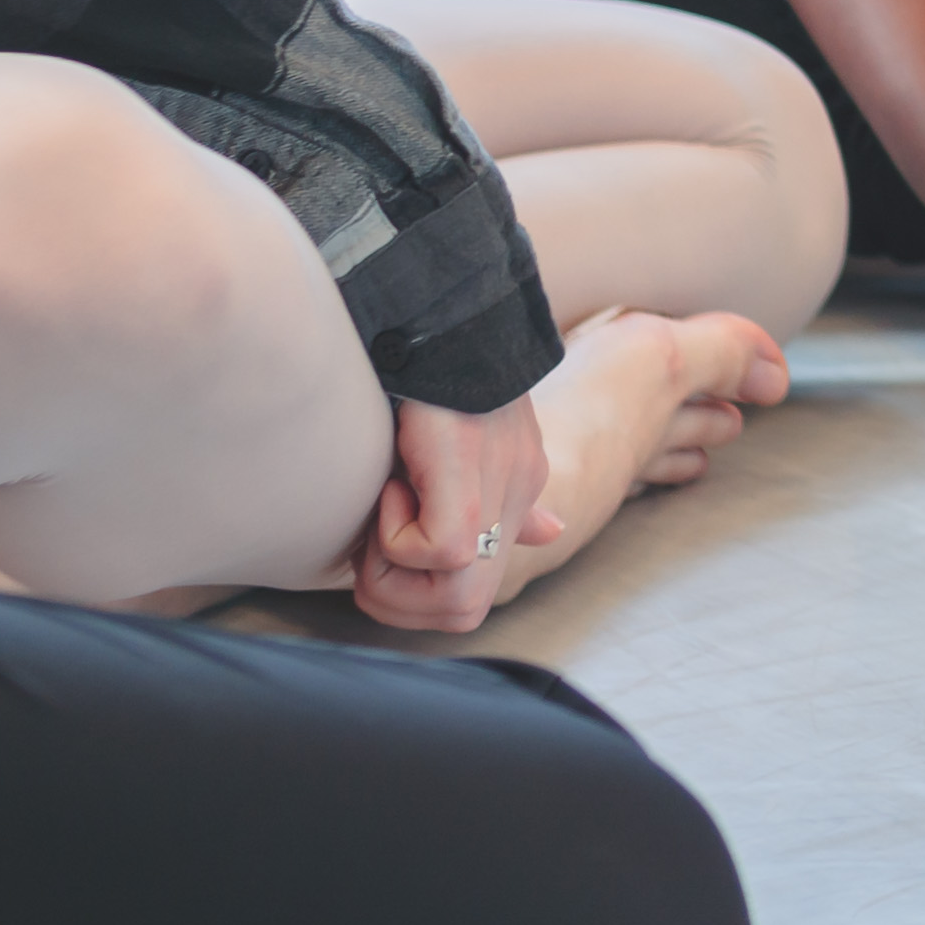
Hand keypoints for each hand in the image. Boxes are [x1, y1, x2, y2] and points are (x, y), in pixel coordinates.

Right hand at [351, 394, 559, 630]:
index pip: (480, 587)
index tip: (384, 537)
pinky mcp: (474, 481)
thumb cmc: (421, 372)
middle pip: (466, 612)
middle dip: (398, 598)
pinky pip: (443, 553)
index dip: (418, 591)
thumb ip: (492, 494)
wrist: (426, 312)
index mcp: (516, 483)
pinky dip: (395, 536)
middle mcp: (519, 490)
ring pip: (456, 600)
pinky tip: (392, 484)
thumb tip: (551, 532)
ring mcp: (504, 487)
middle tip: (374, 537)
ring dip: (391, 573)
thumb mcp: (455, 443)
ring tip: (383, 509)